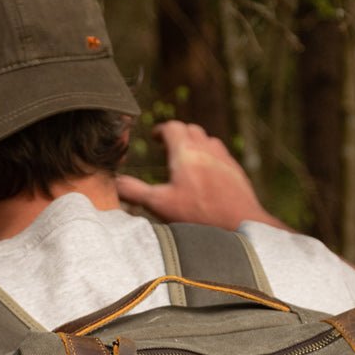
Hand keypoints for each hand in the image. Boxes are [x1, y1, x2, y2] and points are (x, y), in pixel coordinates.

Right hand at [116, 120, 285, 230]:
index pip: (172, 127)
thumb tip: (114, 183)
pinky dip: (211, 157)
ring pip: (208, 140)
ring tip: (187, 159)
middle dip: (178, 134)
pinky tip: (207, 176)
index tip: (155, 137)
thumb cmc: (198, 216)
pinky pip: (222, 155)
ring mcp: (224, 159)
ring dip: (196, 144)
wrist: (240, 226)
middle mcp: (206, 150)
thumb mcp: (159, 205)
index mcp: (185, 152)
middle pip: (191, 130)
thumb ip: (134, 192)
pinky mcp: (237, 172)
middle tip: (168, 147)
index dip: (161, 130)